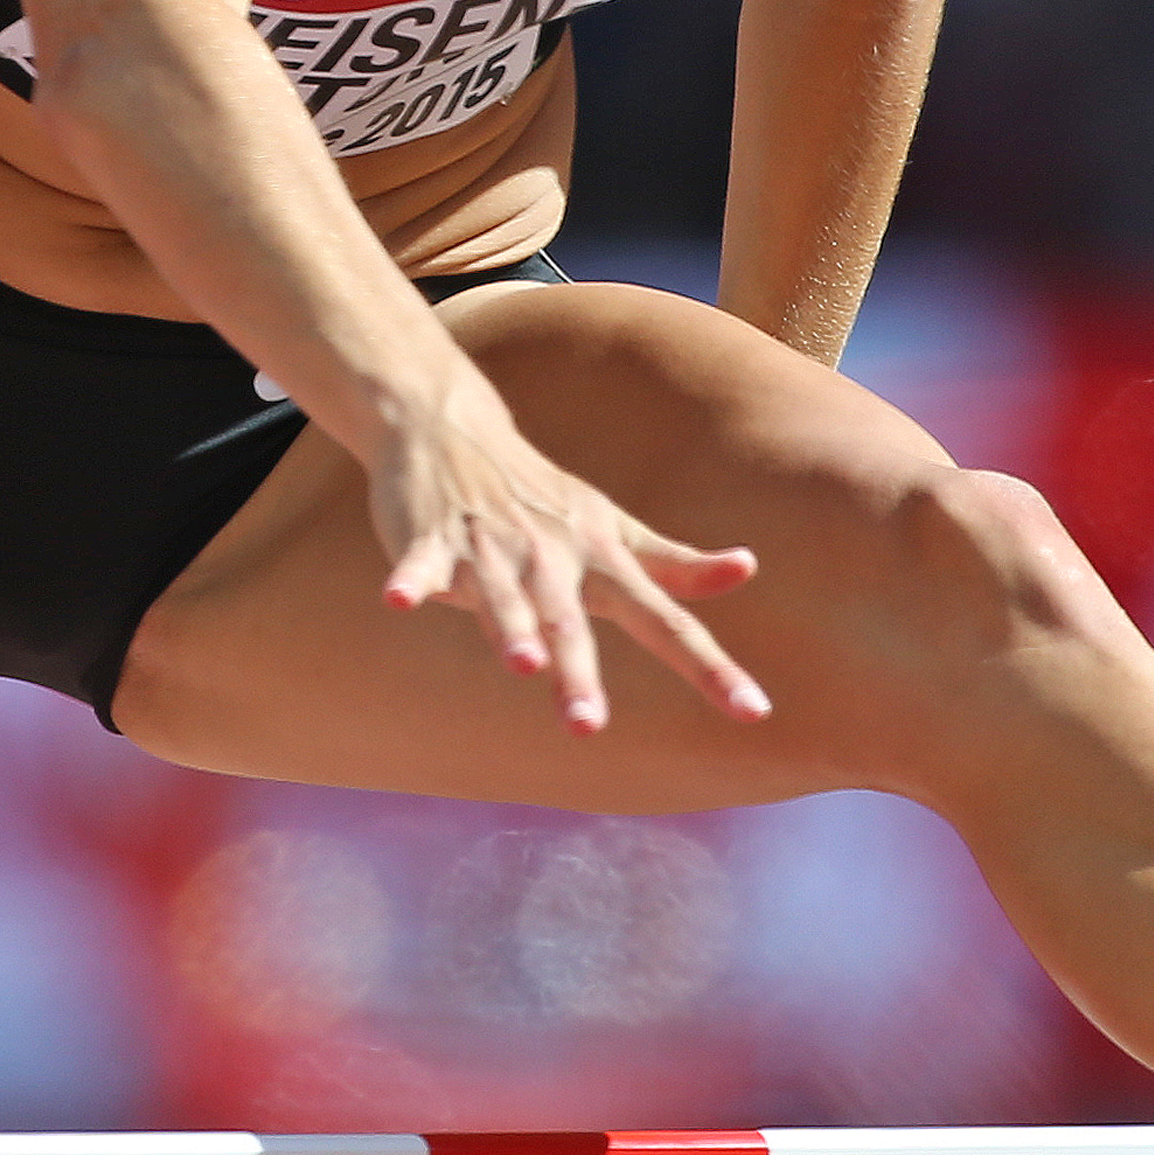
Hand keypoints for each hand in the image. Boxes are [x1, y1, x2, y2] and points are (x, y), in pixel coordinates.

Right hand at [372, 370, 766, 732]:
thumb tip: (748, 569)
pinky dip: (412, 580)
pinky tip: (398, 600)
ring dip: (510, 626)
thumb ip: (675, 561)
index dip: (710, 667)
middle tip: (588, 728)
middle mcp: (552, 555)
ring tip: (522, 664)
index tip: (755, 713)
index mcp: (601, 558)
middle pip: (571, 621)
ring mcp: (491, 546)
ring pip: (503, 595)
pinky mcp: (433, 537)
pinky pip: (422, 564)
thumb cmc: (543, 495)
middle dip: (578, 673)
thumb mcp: (612, 528)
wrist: (454, 426)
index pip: (667, 620)